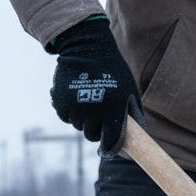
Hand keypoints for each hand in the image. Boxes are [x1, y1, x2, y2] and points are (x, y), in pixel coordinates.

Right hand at [47, 17, 143, 157]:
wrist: (87, 48)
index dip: (109, 147)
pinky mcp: (60, 101)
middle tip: (99, 115)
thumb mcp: (129, 91)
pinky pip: (65, 116)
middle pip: (91, 135)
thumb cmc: (113, 71)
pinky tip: (76, 97)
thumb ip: (134, 115)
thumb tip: (136, 139)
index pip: (110, 142)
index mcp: (113, 109)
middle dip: (96, 128)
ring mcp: (74, 106)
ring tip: (89, 100)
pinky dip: (70, 111)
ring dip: (83, 119)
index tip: (108, 146)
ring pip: (77, 126)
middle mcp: (92, 111)